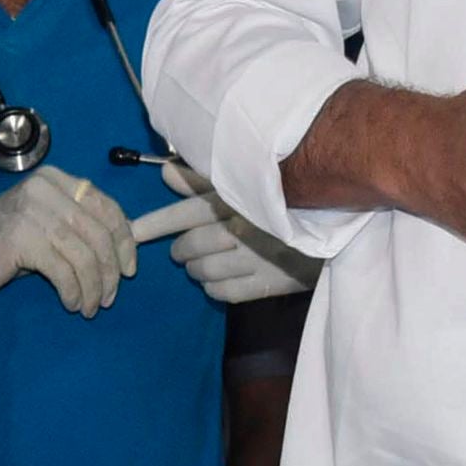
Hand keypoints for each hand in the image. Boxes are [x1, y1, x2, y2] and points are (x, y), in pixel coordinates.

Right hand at [0, 168, 135, 314]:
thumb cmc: (2, 244)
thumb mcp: (45, 225)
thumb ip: (78, 226)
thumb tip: (123, 250)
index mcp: (56, 179)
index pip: (107, 206)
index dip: (124, 241)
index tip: (128, 270)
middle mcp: (46, 188)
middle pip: (99, 233)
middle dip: (110, 271)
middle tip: (109, 298)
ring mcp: (33, 210)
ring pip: (84, 255)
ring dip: (93, 287)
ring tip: (89, 307)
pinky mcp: (22, 237)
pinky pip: (64, 270)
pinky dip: (73, 292)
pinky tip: (70, 303)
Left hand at [128, 163, 318, 305]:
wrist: (334, 227)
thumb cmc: (282, 200)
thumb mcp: (242, 184)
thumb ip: (202, 180)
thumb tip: (164, 173)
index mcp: (234, 201)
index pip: (183, 214)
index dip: (153, 225)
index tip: (131, 233)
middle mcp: (242, 229)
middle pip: (189, 248)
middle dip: (180, 251)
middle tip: (182, 250)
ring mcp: (255, 259)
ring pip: (202, 273)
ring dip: (196, 270)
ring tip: (204, 263)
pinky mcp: (267, 284)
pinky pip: (222, 293)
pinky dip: (213, 288)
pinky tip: (220, 278)